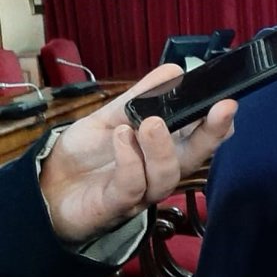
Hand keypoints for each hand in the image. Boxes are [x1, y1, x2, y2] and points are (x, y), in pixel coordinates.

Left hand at [39, 65, 236, 242]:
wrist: (48, 187)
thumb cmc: (86, 155)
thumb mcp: (112, 117)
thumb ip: (141, 97)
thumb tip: (174, 70)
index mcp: (166, 149)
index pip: (202, 138)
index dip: (219, 124)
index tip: (227, 102)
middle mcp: (160, 171)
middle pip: (196, 157)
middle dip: (212, 134)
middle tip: (222, 109)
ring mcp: (141, 191)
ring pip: (166, 174)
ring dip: (162, 146)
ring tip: (150, 122)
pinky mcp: (116, 206)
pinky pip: (132, 185)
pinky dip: (130, 159)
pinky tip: (121, 136)